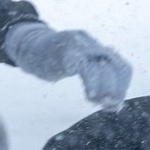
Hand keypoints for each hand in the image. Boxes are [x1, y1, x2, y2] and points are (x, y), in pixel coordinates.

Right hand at [4, 22, 131, 108]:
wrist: (26, 46)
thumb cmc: (50, 60)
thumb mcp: (75, 66)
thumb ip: (93, 77)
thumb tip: (112, 103)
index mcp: (96, 47)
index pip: (121, 66)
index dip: (122, 86)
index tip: (116, 105)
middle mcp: (90, 43)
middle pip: (114, 66)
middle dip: (117, 89)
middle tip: (112, 107)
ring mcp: (78, 45)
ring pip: (101, 67)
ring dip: (106, 88)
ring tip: (102, 103)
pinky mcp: (66, 50)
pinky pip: (85, 67)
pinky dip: (92, 83)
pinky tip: (91, 97)